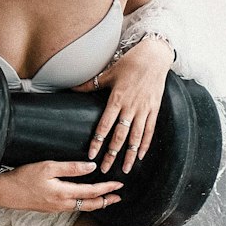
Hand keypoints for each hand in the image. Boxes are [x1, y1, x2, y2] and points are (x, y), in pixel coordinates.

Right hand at [0, 160, 122, 213]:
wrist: (7, 192)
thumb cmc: (25, 177)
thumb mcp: (48, 167)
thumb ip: (71, 168)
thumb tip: (91, 167)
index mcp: (63, 193)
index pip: (91, 192)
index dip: (107, 188)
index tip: (118, 184)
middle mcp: (63, 204)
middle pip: (90, 205)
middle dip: (106, 201)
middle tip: (118, 197)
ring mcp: (57, 208)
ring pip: (82, 208)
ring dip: (96, 204)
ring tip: (107, 199)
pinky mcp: (52, 208)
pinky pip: (74, 208)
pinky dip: (84, 204)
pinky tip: (86, 200)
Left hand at [72, 35, 176, 173]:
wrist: (154, 56)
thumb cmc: (129, 63)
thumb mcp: (108, 73)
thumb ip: (90, 84)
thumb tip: (71, 88)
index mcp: (117, 99)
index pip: (105, 125)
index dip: (98, 142)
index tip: (92, 155)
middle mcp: (131, 107)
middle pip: (120, 136)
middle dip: (112, 154)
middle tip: (105, 169)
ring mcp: (144, 109)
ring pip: (136, 137)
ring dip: (129, 155)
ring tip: (125, 169)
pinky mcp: (154, 109)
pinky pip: (149, 130)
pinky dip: (145, 144)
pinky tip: (139, 155)